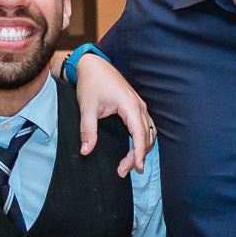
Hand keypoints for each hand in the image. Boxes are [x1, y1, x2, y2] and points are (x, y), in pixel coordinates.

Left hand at [72, 53, 153, 177]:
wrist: (93, 65)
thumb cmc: (91, 82)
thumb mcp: (87, 107)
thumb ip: (87, 130)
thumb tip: (86, 150)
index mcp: (130, 105)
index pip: (140, 134)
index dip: (140, 153)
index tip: (137, 168)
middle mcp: (139, 106)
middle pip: (146, 137)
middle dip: (138, 156)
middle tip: (123, 171)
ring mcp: (139, 106)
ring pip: (148, 133)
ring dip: (141, 150)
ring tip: (127, 165)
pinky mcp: (136, 108)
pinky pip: (145, 128)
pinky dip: (141, 141)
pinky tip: (133, 150)